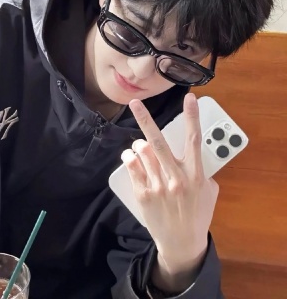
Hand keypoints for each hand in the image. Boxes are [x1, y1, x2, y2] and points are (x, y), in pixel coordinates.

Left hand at [121, 93, 218, 289]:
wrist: (182, 243)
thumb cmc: (197, 214)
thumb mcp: (209, 192)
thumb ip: (202, 170)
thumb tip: (191, 154)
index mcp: (195, 174)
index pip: (194, 139)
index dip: (192, 117)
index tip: (189, 97)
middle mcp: (175, 177)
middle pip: (158, 141)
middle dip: (145, 119)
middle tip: (135, 103)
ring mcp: (157, 185)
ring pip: (141, 151)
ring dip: (138, 145)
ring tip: (140, 148)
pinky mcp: (143, 193)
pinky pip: (132, 166)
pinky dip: (130, 157)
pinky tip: (131, 157)